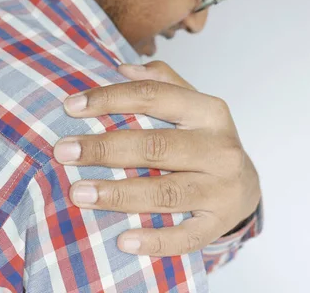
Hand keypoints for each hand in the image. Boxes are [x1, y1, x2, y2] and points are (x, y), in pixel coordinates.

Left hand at [54, 61, 261, 256]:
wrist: (245, 187)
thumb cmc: (207, 142)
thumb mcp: (194, 107)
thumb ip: (162, 82)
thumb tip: (122, 68)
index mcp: (209, 112)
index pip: (155, 96)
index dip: (110, 99)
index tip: (70, 107)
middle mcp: (219, 148)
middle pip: (156, 146)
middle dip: (105, 148)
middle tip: (64, 152)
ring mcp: (222, 188)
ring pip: (167, 192)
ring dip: (120, 194)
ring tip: (79, 194)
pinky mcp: (219, 223)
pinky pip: (186, 237)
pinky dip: (155, 241)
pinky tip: (123, 241)